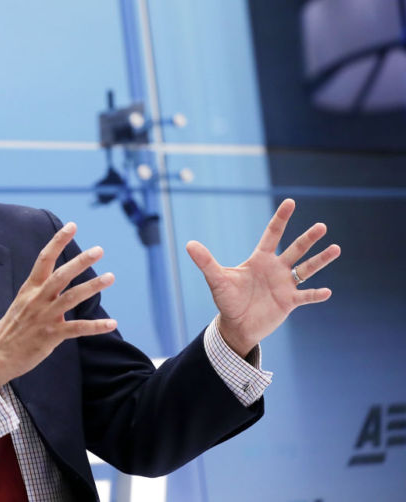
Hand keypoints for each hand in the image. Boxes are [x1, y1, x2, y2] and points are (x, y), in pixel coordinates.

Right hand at [0, 222, 116, 387]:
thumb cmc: (12, 329)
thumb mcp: (23, 303)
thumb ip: (41, 293)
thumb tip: (58, 283)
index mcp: (30, 289)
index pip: (44, 258)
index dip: (58, 241)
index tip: (72, 225)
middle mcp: (37, 299)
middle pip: (60, 275)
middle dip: (80, 261)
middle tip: (99, 250)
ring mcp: (44, 317)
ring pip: (71, 297)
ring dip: (92, 286)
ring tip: (110, 277)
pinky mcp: (50, 336)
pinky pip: (76, 328)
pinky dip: (95, 326)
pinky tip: (111, 323)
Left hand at [185, 199, 340, 356]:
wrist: (236, 324)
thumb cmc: (227, 299)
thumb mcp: (216, 279)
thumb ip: (206, 262)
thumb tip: (189, 244)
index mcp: (260, 259)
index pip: (272, 234)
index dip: (281, 219)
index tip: (291, 202)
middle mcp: (276, 269)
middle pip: (295, 249)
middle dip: (308, 239)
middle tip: (321, 226)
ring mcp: (284, 285)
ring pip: (306, 269)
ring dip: (320, 260)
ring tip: (335, 248)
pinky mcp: (289, 302)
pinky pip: (305, 296)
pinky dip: (315, 294)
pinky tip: (326, 291)